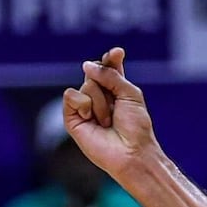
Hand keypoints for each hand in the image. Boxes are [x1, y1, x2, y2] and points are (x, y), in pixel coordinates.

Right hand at [66, 48, 160, 181]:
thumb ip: (110, 74)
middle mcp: (98, 97)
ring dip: (101, 104)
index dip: (110, 59)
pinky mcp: (72, 118)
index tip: (117, 54)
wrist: (131, 152)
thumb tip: (85, 65)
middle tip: (117, 110)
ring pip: (86, 86)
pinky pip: (71, 96)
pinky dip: (83, 105)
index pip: (107, 67)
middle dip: (108, 88)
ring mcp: (85, 107)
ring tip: (108, 122)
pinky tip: (91, 119)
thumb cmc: (136, 127)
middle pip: (95, 73)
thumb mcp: (130, 93)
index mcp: (114, 90)